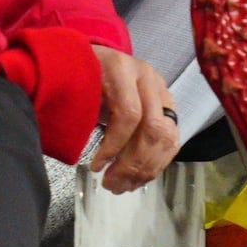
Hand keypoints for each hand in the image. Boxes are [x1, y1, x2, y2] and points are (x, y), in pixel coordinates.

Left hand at [87, 48, 180, 192]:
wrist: (98, 59)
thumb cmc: (81, 74)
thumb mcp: (75, 86)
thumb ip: (79, 111)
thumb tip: (79, 151)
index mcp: (123, 69)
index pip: (129, 113)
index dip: (114, 145)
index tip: (96, 167)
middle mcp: (149, 79)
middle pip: (154, 129)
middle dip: (133, 164)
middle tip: (111, 185)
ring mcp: (163, 93)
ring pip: (167, 138)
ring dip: (145, 169)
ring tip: (121, 187)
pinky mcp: (169, 108)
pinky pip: (171, 142)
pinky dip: (155, 164)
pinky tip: (137, 179)